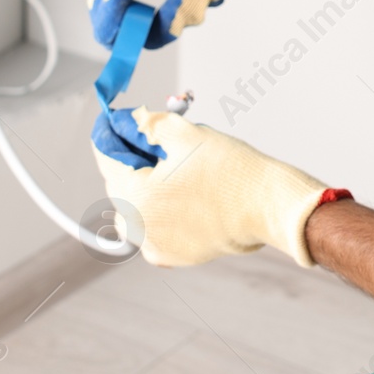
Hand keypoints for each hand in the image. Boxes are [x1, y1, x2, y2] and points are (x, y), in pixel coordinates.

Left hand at [90, 107, 328, 266]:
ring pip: (135, 208)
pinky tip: (180, 191)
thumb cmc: (229, 170)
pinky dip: (160, 209)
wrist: (267, 206)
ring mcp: (156, 246)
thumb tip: (128, 122)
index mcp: (133, 197)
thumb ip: (146, 125)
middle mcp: (137, 228)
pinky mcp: (176, 255)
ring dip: (143, 185)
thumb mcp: (182, 133)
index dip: (110, 131)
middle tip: (149, 136)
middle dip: (129, 158)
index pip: (106, 157)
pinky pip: (154, 228)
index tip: (115, 118)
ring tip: (170, 164)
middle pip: (119, 184)